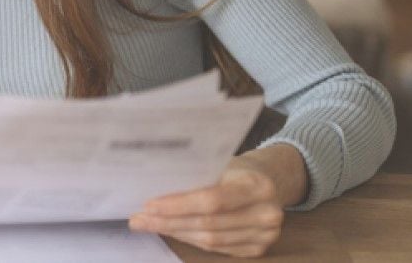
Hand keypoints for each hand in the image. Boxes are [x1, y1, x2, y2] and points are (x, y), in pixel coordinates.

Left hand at [128, 157, 284, 257]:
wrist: (271, 181)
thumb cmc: (238, 169)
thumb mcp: (222, 162)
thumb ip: (196, 175)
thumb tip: (153, 187)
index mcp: (257, 185)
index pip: (211, 200)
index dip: (178, 205)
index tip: (149, 205)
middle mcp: (266, 213)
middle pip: (208, 224)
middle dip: (168, 222)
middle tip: (139, 219)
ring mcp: (265, 235)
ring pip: (210, 240)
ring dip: (175, 233)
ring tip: (149, 225)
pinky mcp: (259, 249)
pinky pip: (217, 248)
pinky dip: (191, 240)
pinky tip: (172, 231)